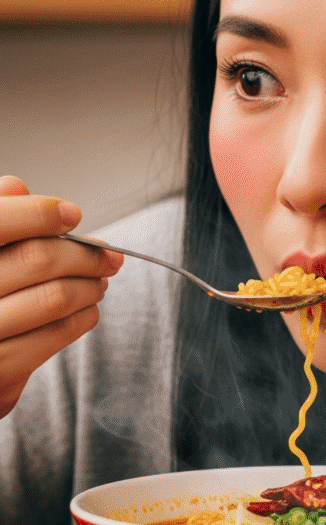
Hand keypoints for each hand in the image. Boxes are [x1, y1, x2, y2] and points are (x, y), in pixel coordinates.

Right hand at [0, 176, 123, 418]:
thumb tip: (17, 187)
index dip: (39, 213)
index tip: (73, 214)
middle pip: (39, 258)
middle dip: (86, 255)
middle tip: (110, 257)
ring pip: (55, 298)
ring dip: (91, 287)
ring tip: (100, 283)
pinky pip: (53, 337)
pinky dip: (83, 319)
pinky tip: (89, 311)